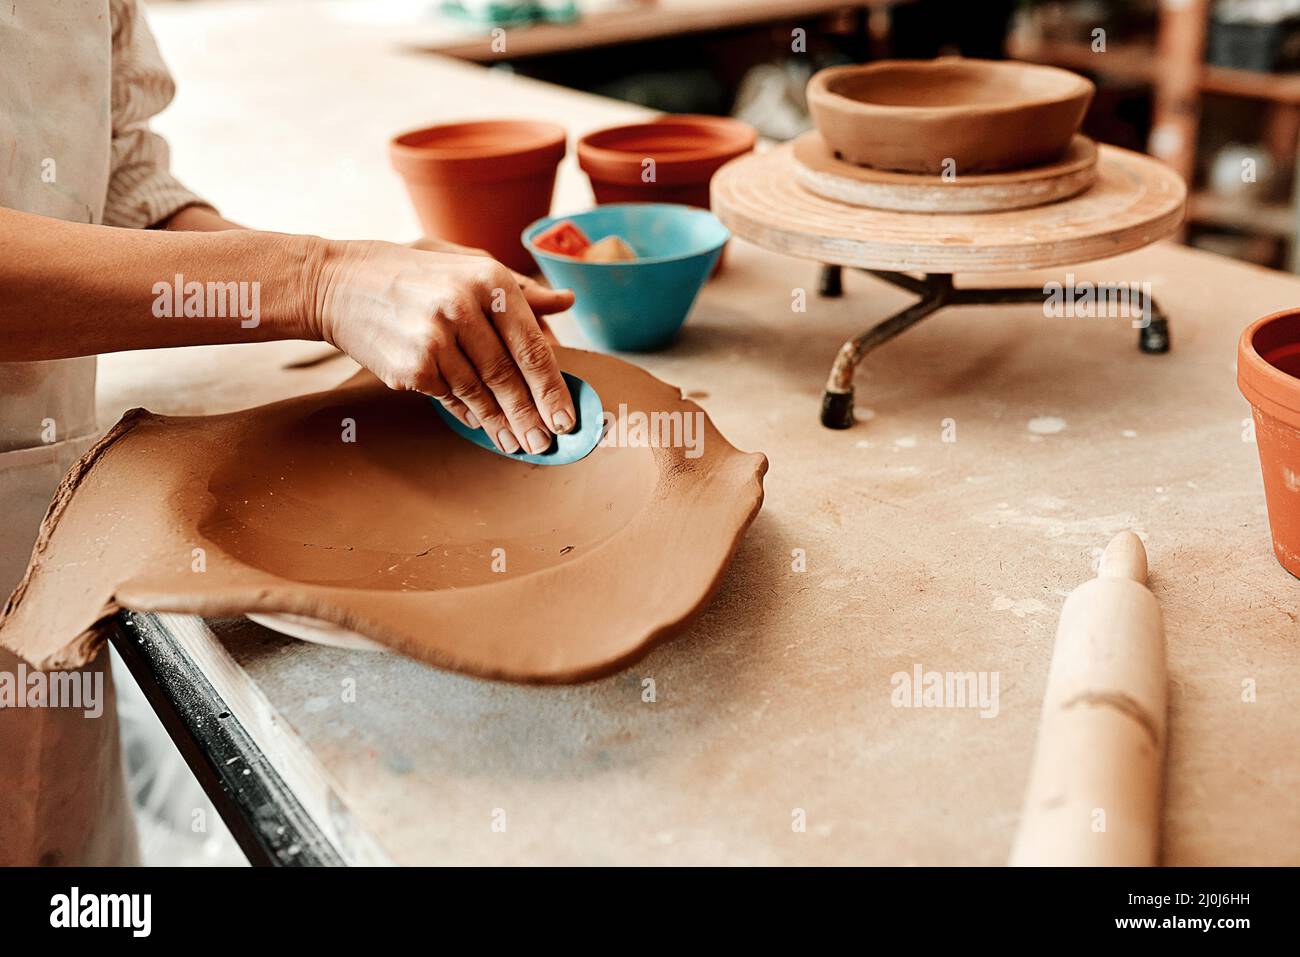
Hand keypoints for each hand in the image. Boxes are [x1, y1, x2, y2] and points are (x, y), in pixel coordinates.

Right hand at [314, 240, 575, 453]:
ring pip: (481, 392)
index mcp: (488, 279)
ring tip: (520, 444)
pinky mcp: (411, 366)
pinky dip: (469, 415)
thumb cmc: (414, 276)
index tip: (567, 418)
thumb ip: (520, 290)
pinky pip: (450, 398)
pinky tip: (484, 428)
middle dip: (531, 416)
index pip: (531, 345)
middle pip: (509, 376)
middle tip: (547, 443)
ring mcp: (435, 338)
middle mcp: (464, 306)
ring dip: (503, 424)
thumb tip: (567, 301)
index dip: (552, 388)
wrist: (340, 284)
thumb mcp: (468, 267)